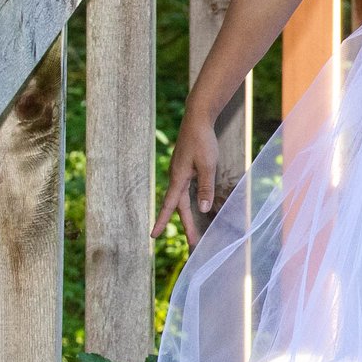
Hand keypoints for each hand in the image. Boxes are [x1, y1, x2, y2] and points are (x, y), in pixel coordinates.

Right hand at [152, 112, 220, 241]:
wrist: (198, 119)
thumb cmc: (203, 140)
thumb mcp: (208, 165)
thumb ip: (205, 187)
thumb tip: (203, 209)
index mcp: (179, 178)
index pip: (170, 205)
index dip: (162, 221)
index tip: (153, 236)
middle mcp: (177, 177)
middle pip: (179, 206)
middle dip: (185, 225)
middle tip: (193, 242)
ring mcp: (180, 172)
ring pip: (183, 199)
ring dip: (187, 215)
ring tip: (195, 230)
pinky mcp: (186, 168)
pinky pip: (186, 190)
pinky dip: (190, 202)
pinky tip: (195, 206)